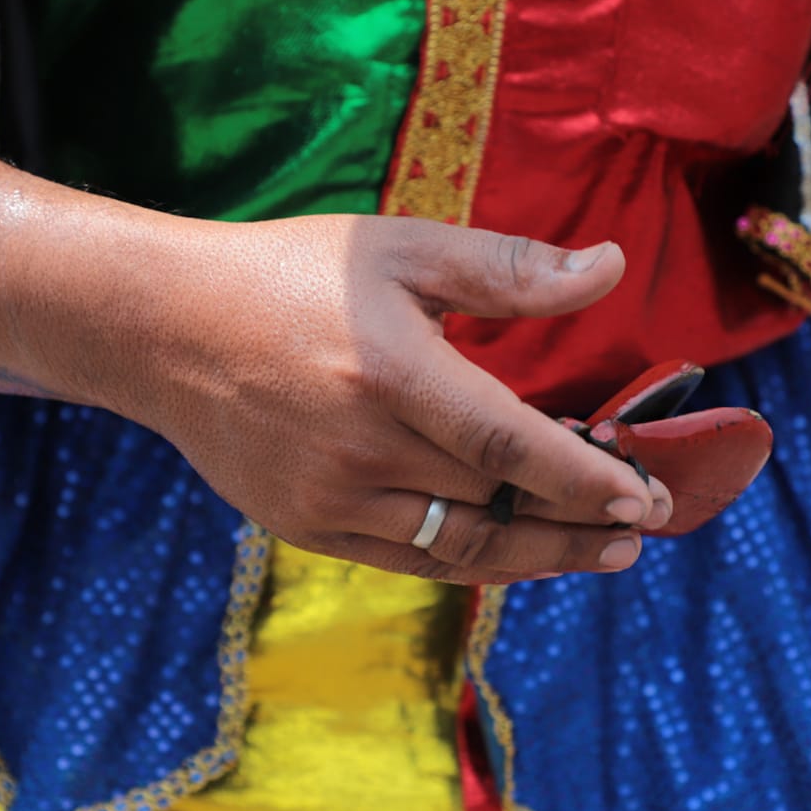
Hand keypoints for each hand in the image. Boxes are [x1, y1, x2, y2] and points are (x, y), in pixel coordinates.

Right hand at [110, 215, 672, 584]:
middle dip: (576, 518)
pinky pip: (408, 560)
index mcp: (390, 370)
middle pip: (495, 503)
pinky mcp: (304, 525)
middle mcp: (359, 447)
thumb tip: (608, 269)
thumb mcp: (397, 249)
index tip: (646, 501)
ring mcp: (328, 497)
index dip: (585, 479)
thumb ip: (506, 269)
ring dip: (538, 556)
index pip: (510, 443)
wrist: (165, 330)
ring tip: (599, 554)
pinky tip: (516, 555)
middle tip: (641, 525)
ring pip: (458, 547)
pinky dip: (471, 561)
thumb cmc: (288, 277)